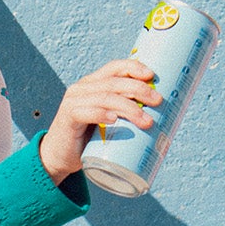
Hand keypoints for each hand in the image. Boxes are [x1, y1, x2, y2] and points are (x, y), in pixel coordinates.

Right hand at [39, 58, 161, 183]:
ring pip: (105, 97)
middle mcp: (82, 88)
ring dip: (128, 107)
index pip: (114, 68)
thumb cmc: (88, 140)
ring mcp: (73, 102)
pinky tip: (114, 119)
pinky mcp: (67, 118)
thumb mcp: (109, 122)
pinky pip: (86, 112)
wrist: (59, 157)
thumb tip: (165, 118)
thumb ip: (126, 114)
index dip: (133, 68)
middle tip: (157, 101)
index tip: (152, 76)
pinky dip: (101, 114)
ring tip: (145, 120)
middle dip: (138, 89)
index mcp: (92, 84)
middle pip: (114, 82)